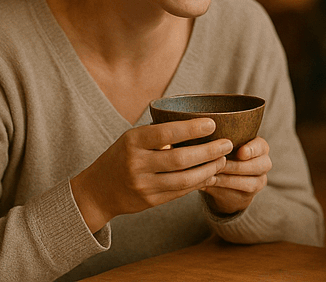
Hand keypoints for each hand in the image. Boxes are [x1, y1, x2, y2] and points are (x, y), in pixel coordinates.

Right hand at [70, 118, 234, 233]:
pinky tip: (210, 175)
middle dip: (208, 151)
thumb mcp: (131, 139)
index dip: (192, 129)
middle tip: (227, 144)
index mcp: (132, 141)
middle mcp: (137, 163)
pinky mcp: (151, 201)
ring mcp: (144, 185)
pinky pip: (181, 192)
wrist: (98, 190)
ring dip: (208, 170)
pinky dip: (198, 183)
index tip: (212, 124)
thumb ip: (157, 134)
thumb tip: (195, 124)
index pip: (166, 133)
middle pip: (180, 159)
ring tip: (222, 160)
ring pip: (185, 179)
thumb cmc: (120, 157)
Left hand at [200, 135, 269, 214]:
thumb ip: (219, 142)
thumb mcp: (222, 146)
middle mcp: (263, 163)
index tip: (240, 152)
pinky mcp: (249, 195)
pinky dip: (224, 185)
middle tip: (220, 163)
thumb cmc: (221, 156)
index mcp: (259, 147)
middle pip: (259, 165)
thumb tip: (200, 131)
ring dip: (229, 177)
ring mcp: (259, 180)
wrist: (222, 183)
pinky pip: (240, 191)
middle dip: (238, 165)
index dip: (252, 149)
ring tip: (212, 171)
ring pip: (251, 181)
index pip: (261, 146)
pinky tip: (211, 180)